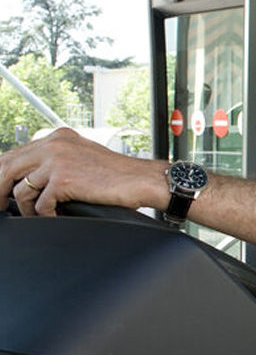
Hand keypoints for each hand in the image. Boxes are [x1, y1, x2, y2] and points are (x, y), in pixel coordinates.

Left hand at [0, 127, 165, 216]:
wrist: (143, 180)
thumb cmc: (119, 175)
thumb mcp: (83, 157)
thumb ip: (58, 161)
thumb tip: (32, 179)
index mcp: (58, 137)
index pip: (14, 153)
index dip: (2, 175)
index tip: (2, 191)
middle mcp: (55, 144)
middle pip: (6, 168)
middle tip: (1, 206)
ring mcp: (58, 161)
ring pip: (20, 189)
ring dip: (26, 209)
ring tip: (38, 215)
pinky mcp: (64, 180)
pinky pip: (40, 205)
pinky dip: (45, 216)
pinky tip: (56, 217)